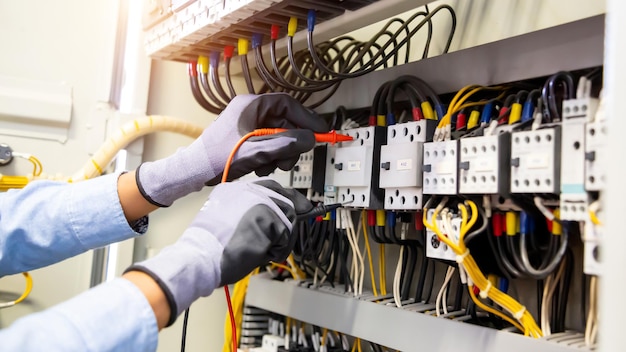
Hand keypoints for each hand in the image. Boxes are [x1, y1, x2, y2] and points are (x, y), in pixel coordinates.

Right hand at [125, 178, 312, 325]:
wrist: (200, 257)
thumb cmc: (210, 249)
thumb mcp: (225, 220)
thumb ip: (249, 214)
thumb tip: (278, 219)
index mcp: (234, 189)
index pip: (270, 188)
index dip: (288, 199)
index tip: (303, 207)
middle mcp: (248, 189)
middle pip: (285, 200)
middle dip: (289, 222)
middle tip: (287, 235)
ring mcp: (259, 201)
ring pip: (288, 220)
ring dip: (280, 241)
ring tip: (259, 251)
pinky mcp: (268, 216)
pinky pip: (286, 236)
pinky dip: (277, 250)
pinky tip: (259, 254)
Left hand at [136, 93, 327, 206]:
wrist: (194, 171)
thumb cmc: (217, 157)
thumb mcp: (256, 151)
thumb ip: (285, 144)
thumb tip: (310, 139)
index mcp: (251, 105)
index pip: (287, 104)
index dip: (306, 117)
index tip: (320, 131)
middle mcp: (250, 112)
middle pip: (285, 122)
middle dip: (290, 143)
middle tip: (291, 160)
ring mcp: (248, 125)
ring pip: (278, 136)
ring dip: (280, 153)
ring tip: (270, 166)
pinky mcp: (246, 139)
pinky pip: (268, 145)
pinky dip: (270, 157)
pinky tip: (261, 168)